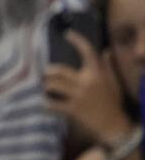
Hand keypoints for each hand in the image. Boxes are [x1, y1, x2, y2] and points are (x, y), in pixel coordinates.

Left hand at [44, 30, 133, 144]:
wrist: (114, 125)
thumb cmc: (112, 102)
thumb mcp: (113, 82)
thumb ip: (108, 66)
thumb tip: (106, 50)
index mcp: (97, 73)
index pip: (87, 51)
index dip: (77, 40)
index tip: (67, 34)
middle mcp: (87, 82)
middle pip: (59, 71)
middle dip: (49, 71)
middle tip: (46, 73)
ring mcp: (79, 96)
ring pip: (52, 85)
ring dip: (46, 86)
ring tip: (46, 87)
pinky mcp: (72, 110)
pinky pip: (52, 104)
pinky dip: (45, 104)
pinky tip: (44, 103)